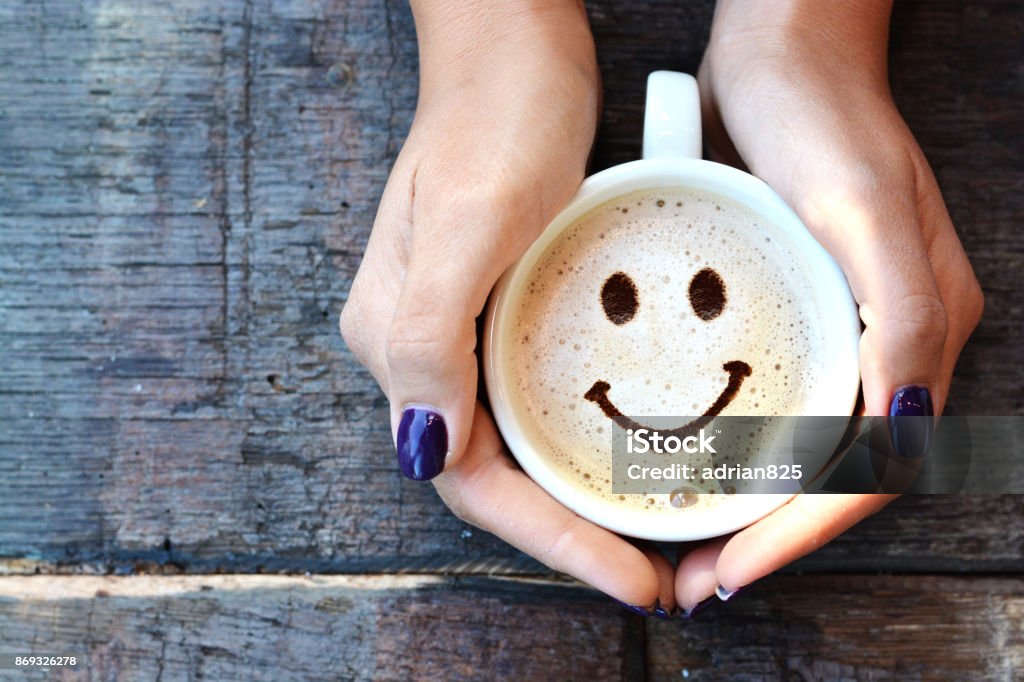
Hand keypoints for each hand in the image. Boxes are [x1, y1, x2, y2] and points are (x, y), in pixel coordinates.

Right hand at [341, 2, 672, 609]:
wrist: (512, 49)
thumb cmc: (492, 118)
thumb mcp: (466, 221)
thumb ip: (428, 338)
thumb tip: (419, 448)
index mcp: (402, 339)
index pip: (471, 476)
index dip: (550, 538)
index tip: (629, 577)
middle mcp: (425, 345)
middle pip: (496, 472)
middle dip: (570, 532)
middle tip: (653, 573)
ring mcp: (462, 328)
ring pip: (519, 441)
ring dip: (581, 492)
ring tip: (654, 532)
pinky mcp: (501, 304)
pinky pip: (538, 395)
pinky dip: (585, 436)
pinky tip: (634, 448)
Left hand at [667, 0, 983, 610]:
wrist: (784, 52)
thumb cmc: (822, 118)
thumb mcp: (865, 210)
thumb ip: (903, 319)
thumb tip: (906, 429)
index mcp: (916, 333)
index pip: (863, 468)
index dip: (798, 531)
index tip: (730, 569)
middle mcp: (884, 343)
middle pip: (829, 472)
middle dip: (766, 535)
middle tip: (693, 577)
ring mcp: (839, 326)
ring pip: (798, 447)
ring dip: (744, 503)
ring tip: (682, 538)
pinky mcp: (792, 306)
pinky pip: (768, 401)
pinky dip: (730, 447)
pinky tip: (682, 462)